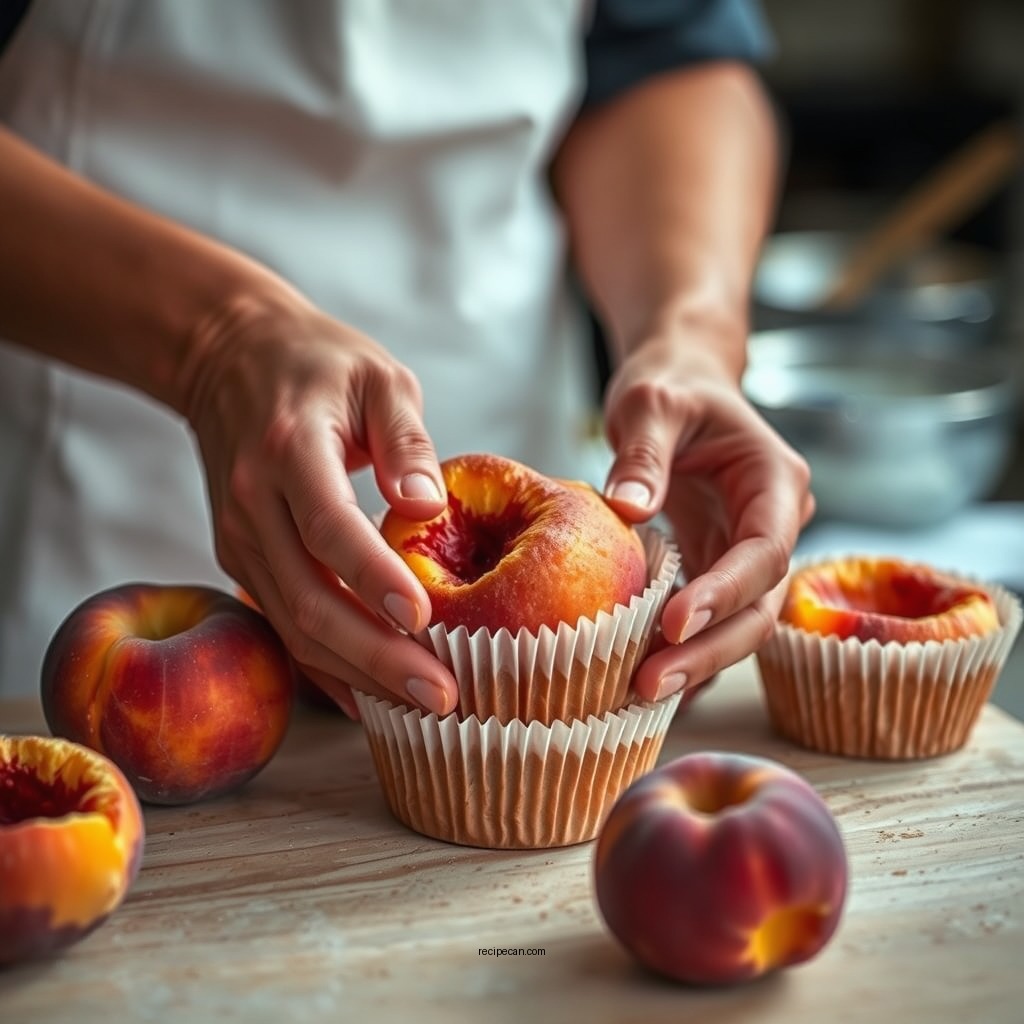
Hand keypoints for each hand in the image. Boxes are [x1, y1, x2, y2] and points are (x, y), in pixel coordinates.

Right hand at [179, 280, 458, 717]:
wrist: (227, 358)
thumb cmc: (318, 363)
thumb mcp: (377, 376)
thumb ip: (405, 439)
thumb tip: (429, 509)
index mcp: (289, 449)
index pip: (329, 526)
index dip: (373, 578)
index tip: (424, 621)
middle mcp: (252, 503)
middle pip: (308, 597)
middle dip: (376, 656)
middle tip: (442, 695)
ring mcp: (239, 538)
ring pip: (293, 624)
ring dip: (357, 672)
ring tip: (423, 705)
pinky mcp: (241, 558)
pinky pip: (283, 623)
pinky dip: (325, 667)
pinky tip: (370, 699)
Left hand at [601, 329, 813, 701]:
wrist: (682, 385)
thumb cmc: (670, 386)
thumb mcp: (650, 403)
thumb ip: (643, 455)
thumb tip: (627, 511)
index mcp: (774, 482)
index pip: (764, 551)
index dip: (726, 592)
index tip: (675, 624)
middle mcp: (774, 524)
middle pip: (760, 606)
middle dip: (711, 649)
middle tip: (651, 683)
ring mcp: (747, 551)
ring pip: (740, 624)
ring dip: (696, 661)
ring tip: (640, 692)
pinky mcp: (718, 567)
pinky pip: (710, 619)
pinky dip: (683, 650)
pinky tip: (645, 682)